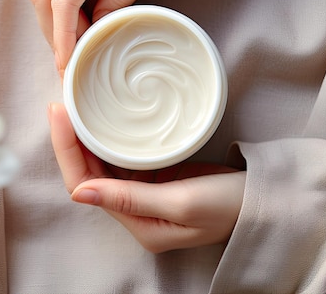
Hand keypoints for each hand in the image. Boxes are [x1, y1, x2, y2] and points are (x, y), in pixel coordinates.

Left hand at [48, 102, 245, 252]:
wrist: (264, 200)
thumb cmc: (229, 205)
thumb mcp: (181, 203)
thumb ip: (131, 198)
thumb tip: (78, 193)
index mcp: (137, 223)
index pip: (85, 185)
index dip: (68, 150)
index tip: (60, 113)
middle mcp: (135, 211)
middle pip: (88, 173)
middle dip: (70, 140)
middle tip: (61, 102)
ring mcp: (145, 194)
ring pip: (102, 164)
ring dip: (86, 137)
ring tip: (73, 106)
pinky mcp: (157, 178)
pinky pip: (122, 157)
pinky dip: (108, 138)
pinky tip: (99, 119)